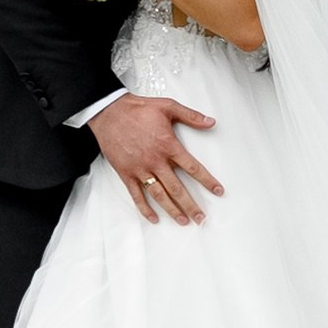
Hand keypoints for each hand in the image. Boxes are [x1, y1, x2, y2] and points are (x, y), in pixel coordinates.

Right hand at [89, 90, 221, 225]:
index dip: (207, 181)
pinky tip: (154, 218)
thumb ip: (191, 116)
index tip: (218, 191)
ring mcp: (140, 169)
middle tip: (201, 218)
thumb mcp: (168, 106)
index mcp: (168, 145)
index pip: (193, 168)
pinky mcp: (126, 174)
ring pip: (159, 195)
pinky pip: (137, 196)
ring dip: (172, 210)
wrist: (110, 113)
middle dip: (191, 205)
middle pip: (177, 188)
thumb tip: (211, 122)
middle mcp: (155, 161)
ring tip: (183, 221)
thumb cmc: (138, 109)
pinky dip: (145, 209)